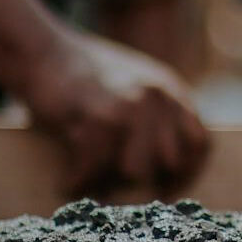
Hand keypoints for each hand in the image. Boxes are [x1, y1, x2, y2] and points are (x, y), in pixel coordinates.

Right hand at [20, 33, 210, 198]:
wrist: (42, 50)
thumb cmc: (84, 78)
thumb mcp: (135, 86)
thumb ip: (158, 118)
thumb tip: (168, 170)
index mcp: (171, 91)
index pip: (200, 144)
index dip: (186, 173)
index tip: (166, 191)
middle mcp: (157, 97)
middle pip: (167, 163)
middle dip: (144, 183)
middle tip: (118, 191)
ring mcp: (130, 105)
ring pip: (134, 171)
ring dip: (109, 183)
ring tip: (91, 185)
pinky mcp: (97, 115)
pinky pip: (95, 166)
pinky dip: (79, 180)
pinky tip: (68, 182)